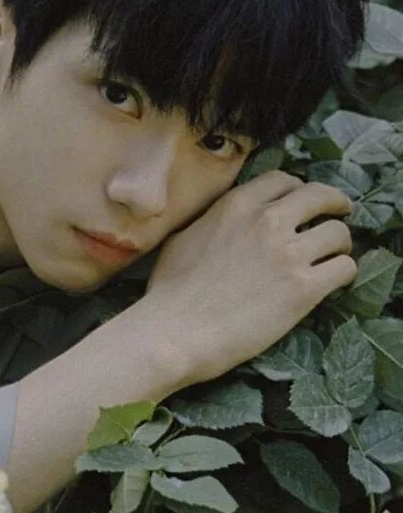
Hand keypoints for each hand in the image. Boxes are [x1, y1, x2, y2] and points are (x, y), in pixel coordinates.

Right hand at [141, 169, 356, 384]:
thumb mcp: (183, 237)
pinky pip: (344, 268)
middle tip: (338, 215)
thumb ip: (210, 221)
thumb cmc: (168, 291)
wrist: (175, 333)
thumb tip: (219, 223)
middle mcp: (269, 221)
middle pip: (321, 196)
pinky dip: (343, 273)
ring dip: (339, 244)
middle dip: (334, 204)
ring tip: (334, 256)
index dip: (298, 191)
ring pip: (339, 233)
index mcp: (238, 205)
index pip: (284, 180)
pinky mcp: (305, 288)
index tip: (302, 204)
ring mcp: (290, 254)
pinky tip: (334, 282)